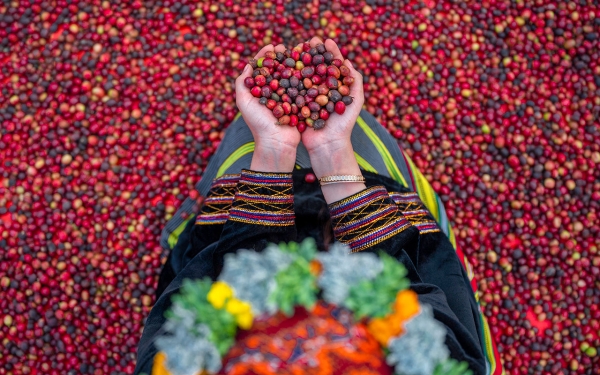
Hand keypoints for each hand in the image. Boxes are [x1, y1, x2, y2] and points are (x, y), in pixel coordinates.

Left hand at [235, 45, 300, 171]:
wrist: (277, 143)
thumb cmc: (258, 123)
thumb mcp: (243, 101)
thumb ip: (242, 83)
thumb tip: (249, 64)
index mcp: (260, 91)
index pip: (263, 69)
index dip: (266, 56)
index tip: (272, 46)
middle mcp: (274, 93)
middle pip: (278, 70)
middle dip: (281, 57)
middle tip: (285, 47)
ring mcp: (288, 98)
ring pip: (291, 76)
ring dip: (294, 63)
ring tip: (297, 53)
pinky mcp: (300, 103)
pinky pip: (302, 87)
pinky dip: (305, 76)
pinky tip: (308, 66)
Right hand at [300, 37, 364, 159]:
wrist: (327, 145)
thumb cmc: (343, 124)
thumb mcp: (355, 101)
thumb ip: (355, 81)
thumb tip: (347, 61)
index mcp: (335, 87)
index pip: (333, 65)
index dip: (330, 52)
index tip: (326, 40)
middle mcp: (321, 89)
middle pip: (316, 67)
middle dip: (312, 53)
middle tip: (308, 40)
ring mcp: (308, 96)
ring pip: (303, 75)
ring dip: (300, 61)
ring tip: (296, 49)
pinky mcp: (297, 104)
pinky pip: (292, 88)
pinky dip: (289, 76)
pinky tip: (285, 65)